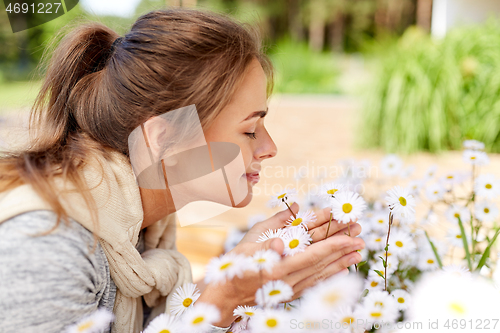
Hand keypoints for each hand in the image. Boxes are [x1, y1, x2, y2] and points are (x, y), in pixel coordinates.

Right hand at [197, 203, 364, 326]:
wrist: (226, 296)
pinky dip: (331, 276)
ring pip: (322, 273)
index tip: (349, 233)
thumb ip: (272, 227)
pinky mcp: (291, 293)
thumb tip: (295, 211)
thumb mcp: (249, 242)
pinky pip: (316, 283)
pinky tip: (342, 270)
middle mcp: (289, 280)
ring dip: (342, 262)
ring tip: (359, 252)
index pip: (313, 253)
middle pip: (322, 262)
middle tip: (361, 236)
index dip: (333, 243)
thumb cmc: (234, 267)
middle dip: (343, 248)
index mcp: (279, 266)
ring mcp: (291, 288)